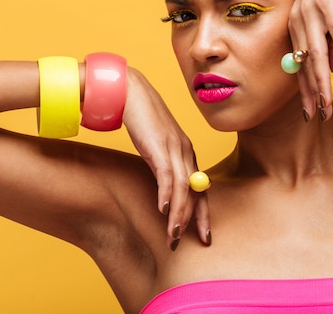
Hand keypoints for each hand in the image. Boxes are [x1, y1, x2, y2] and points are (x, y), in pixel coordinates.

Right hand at [122, 68, 210, 249]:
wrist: (129, 90)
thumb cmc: (140, 118)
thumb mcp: (155, 145)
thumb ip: (162, 164)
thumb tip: (162, 188)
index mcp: (186, 152)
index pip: (201, 188)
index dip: (204, 212)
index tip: (203, 234)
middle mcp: (186, 150)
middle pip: (197, 191)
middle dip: (197, 220)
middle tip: (196, 242)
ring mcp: (174, 147)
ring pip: (183, 188)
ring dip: (179, 214)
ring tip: (173, 235)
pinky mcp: (158, 145)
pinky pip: (166, 175)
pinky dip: (166, 195)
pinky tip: (162, 210)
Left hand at [288, 0, 332, 120]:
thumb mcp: (332, 19)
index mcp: (295, 29)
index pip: (298, 67)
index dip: (304, 91)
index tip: (309, 114)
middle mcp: (298, 22)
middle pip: (305, 64)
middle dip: (312, 93)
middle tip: (318, 116)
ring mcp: (311, 11)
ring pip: (316, 52)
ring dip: (322, 80)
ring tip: (328, 102)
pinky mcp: (328, 1)